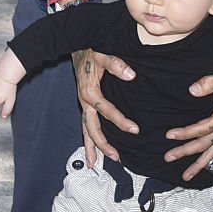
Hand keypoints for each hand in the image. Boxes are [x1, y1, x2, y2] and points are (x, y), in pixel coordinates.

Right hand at [73, 49, 137, 167]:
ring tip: (95, 164)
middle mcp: (84, 100)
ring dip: (91, 146)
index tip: (134, 130)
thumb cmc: (91, 51)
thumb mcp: (102, 53)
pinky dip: (88, 138)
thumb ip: (116, 64)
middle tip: (116, 157)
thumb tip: (131, 75)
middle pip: (91, 128)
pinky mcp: (85, 103)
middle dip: (102, 144)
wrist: (77, 47)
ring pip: (86, 129)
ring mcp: (83, 103)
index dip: (120, 121)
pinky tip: (92, 149)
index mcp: (90, 91)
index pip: (106, 111)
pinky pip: (85, 124)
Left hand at [164, 73, 212, 181]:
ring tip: (185, 175)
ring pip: (212, 152)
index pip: (202, 129)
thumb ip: (207, 83)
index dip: (186, 133)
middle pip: (204, 144)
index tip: (170, 135)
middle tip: (169, 157)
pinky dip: (207, 159)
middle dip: (186, 152)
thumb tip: (192, 90)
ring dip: (198, 164)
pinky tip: (198, 166)